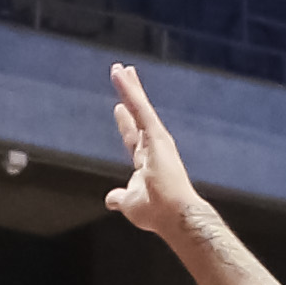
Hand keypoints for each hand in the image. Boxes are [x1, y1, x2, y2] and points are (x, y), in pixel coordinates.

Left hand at [105, 64, 200, 234]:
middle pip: (138, 115)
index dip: (125, 122)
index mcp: (147, 163)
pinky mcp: (157, 134)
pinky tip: (122, 76)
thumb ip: (120, 198)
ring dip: (129, 86)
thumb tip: (110, 199)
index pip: (133, 138)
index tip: (118, 108)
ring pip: (139, 106)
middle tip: (123, 74)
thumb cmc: (156, 214)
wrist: (174, 216)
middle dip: (130, 95)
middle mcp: (154, 147)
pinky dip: (130, 91)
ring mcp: (157, 139)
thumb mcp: (130, 204)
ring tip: (119, 68)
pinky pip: (140, 107)